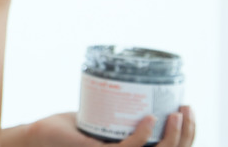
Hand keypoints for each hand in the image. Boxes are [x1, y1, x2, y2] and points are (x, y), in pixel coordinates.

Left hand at [25, 109, 195, 146]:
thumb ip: (118, 114)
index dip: (189, 135)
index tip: (188, 110)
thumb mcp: (102, 120)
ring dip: (173, 136)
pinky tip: (149, 121)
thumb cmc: (66, 129)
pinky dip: (142, 136)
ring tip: (175, 114)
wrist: (38, 136)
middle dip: (188, 133)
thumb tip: (136, 90)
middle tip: (186, 108)